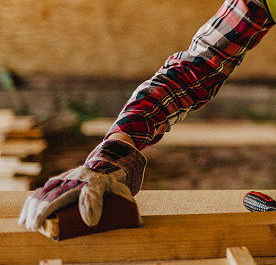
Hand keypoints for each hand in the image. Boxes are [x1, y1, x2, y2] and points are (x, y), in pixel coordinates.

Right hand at [19, 138, 145, 231]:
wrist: (107, 160)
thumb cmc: (113, 181)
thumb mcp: (122, 190)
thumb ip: (128, 205)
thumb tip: (138, 224)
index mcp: (98, 181)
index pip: (93, 194)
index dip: (91, 208)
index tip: (91, 223)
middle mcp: (80, 177)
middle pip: (60, 195)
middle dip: (47, 211)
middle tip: (39, 226)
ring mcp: (67, 178)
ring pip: (47, 193)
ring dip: (35, 210)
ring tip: (31, 225)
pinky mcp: (58, 180)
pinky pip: (41, 192)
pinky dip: (31, 205)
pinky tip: (24, 217)